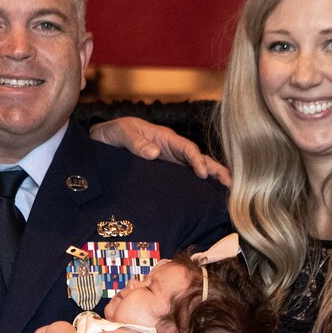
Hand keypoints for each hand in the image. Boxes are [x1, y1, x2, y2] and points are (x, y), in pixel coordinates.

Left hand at [89, 116, 231, 184]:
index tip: (201, 172)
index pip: (186, 148)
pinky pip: (184, 181)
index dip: (196, 159)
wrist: (100, 143)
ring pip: (195, 171)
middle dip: (215, 170)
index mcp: (164, 138)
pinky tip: (206, 200)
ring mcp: (170, 164)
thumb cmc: (111, 134)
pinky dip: (197, 188)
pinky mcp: (165, 176)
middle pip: (198, 159)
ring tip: (227, 193)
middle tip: (230, 184)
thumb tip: (154, 153)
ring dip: (211, 180)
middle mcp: (171, 151)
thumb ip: (135, 141)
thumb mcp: (120, 132)